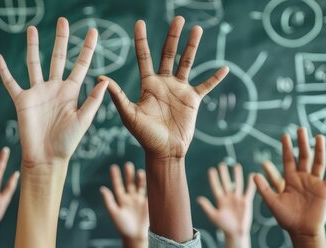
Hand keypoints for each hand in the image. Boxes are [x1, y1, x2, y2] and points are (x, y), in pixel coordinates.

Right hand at [0, 18, 107, 168]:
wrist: (46, 158)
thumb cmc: (67, 143)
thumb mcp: (84, 121)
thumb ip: (93, 101)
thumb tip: (104, 81)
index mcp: (71, 92)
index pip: (81, 65)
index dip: (87, 48)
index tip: (94, 31)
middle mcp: (54, 88)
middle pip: (58, 58)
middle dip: (61, 39)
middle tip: (63, 21)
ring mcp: (37, 93)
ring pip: (34, 64)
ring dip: (33, 46)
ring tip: (32, 29)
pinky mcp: (22, 101)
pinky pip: (11, 82)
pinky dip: (4, 70)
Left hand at [100, 16, 228, 159]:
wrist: (164, 151)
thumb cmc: (144, 135)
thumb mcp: (129, 115)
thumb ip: (117, 96)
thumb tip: (101, 78)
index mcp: (148, 84)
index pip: (144, 57)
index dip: (141, 40)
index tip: (139, 23)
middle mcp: (164, 83)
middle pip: (168, 54)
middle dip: (173, 36)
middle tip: (178, 18)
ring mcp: (179, 90)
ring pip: (187, 63)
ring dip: (192, 47)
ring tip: (197, 29)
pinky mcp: (193, 100)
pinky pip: (206, 86)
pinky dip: (215, 78)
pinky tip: (224, 68)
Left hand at [100, 162, 148, 243]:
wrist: (136, 237)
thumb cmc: (123, 227)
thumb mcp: (114, 213)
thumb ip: (109, 201)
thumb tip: (102, 188)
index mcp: (121, 200)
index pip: (118, 185)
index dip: (116, 176)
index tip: (113, 167)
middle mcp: (130, 198)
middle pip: (129, 183)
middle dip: (129, 174)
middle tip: (128, 165)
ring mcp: (140, 200)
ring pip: (140, 186)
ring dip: (140, 179)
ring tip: (139, 172)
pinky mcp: (148, 204)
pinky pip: (149, 192)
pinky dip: (150, 186)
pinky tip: (151, 179)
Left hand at [197, 163, 254, 239]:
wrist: (236, 233)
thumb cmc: (223, 226)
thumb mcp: (214, 216)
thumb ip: (207, 207)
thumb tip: (198, 198)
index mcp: (220, 200)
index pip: (216, 187)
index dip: (214, 179)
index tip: (211, 170)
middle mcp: (229, 198)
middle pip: (226, 183)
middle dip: (224, 174)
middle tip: (222, 164)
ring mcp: (237, 199)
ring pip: (238, 184)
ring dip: (237, 175)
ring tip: (236, 166)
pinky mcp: (246, 202)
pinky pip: (249, 191)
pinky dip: (250, 184)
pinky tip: (252, 175)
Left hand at [254, 128, 325, 238]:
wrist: (301, 231)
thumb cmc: (286, 218)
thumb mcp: (272, 202)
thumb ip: (264, 188)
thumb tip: (253, 174)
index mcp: (290, 180)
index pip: (288, 160)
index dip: (286, 148)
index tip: (285, 135)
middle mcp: (303, 178)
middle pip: (303, 157)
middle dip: (301, 143)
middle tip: (301, 129)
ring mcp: (315, 183)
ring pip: (318, 162)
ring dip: (319, 150)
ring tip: (318, 136)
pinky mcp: (325, 190)